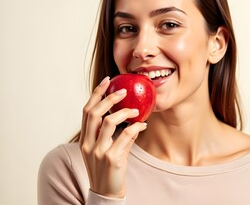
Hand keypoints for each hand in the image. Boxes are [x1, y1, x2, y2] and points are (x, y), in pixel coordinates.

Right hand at [79, 76, 146, 197]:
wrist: (106, 192)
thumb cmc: (107, 169)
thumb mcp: (105, 150)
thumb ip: (115, 134)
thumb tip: (131, 119)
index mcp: (84, 139)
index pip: (87, 111)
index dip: (96, 94)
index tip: (106, 81)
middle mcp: (87, 143)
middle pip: (95, 112)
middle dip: (109, 98)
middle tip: (124, 91)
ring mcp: (98, 151)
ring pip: (109, 121)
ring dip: (125, 113)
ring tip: (136, 112)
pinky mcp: (111, 158)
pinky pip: (125, 135)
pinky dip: (135, 128)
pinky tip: (142, 126)